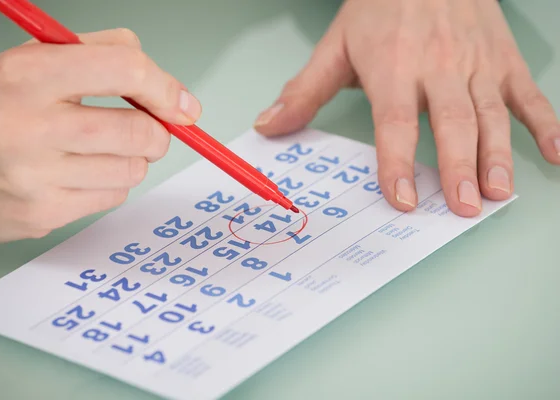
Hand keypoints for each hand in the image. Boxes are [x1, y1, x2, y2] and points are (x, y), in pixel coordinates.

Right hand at [0, 29, 201, 244]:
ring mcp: (35, 176)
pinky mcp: (42, 214)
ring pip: (132, 170)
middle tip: (144, 130)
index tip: (182, 104)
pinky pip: (111, 198)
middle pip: (139, 132)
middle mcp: (30, 126)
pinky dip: (108, 185)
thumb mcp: (31, 62)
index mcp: (28, 75)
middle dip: (156, 133)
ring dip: (131, 160)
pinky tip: (79, 175)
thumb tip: (165, 85)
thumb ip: (99, 54)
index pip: (125, 70)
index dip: (165, 88)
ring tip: (98, 151)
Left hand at [254, 0, 558, 216]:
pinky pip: (530, 94)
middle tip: (464, 207)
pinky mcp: (503, 59)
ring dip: (497, 155)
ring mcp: (477, 64)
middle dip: (458, 168)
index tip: (401, 198)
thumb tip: (269, 127)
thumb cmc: (380, 5)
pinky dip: (545, 123)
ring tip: (499, 192)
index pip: (396, 122)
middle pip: (451, 122)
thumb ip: (305, 90)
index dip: (397, 162)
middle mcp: (439, 67)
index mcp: (394, 67)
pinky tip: (554, 154)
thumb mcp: (336, 45)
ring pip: (492, 114)